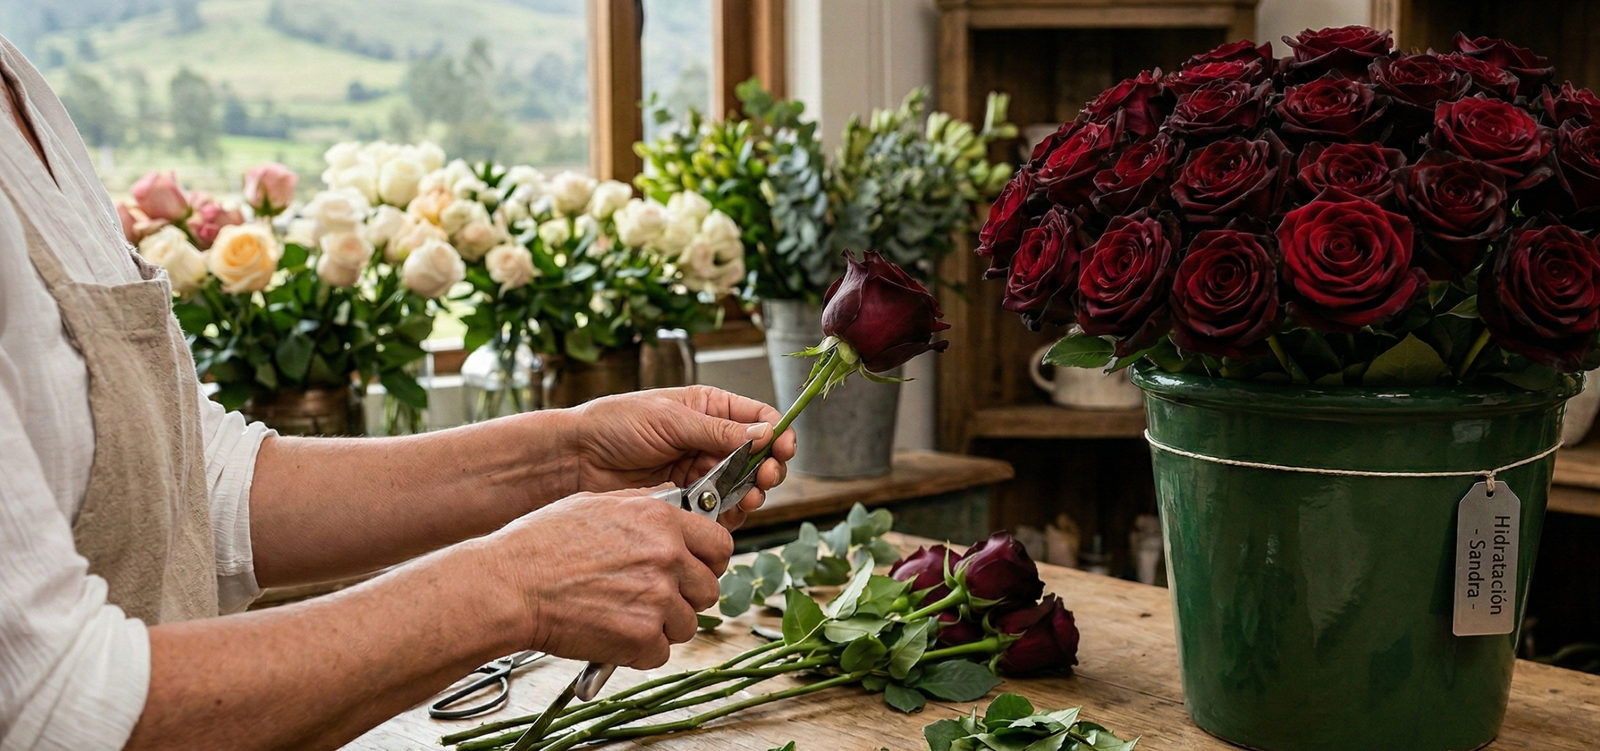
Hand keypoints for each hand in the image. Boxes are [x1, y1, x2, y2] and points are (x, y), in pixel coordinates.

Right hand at [485, 487, 732, 668]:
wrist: (510, 585)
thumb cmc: (542, 543)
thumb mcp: (598, 503)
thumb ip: (645, 505)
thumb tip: (674, 505)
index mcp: (662, 521)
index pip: (720, 545)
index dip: (708, 560)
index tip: (695, 568)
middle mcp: (667, 558)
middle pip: (708, 588)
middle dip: (686, 596)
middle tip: (655, 597)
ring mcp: (657, 599)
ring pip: (687, 624)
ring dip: (663, 625)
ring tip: (625, 614)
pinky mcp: (641, 638)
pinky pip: (661, 652)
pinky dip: (641, 650)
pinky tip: (613, 633)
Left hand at [562, 386, 796, 529]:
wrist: (575, 459)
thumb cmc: (616, 425)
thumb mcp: (670, 420)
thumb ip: (718, 430)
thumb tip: (766, 434)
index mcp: (709, 408)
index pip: (759, 419)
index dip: (777, 433)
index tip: (783, 449)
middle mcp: (709, 439)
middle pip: (759, 457)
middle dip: (768, 469)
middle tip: (765, 479)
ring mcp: (699, 471)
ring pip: (743, 487)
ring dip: (752, 494)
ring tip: (748, 499)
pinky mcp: (687, 500)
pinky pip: (719, 510)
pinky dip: (728, 515)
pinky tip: (728, 514)